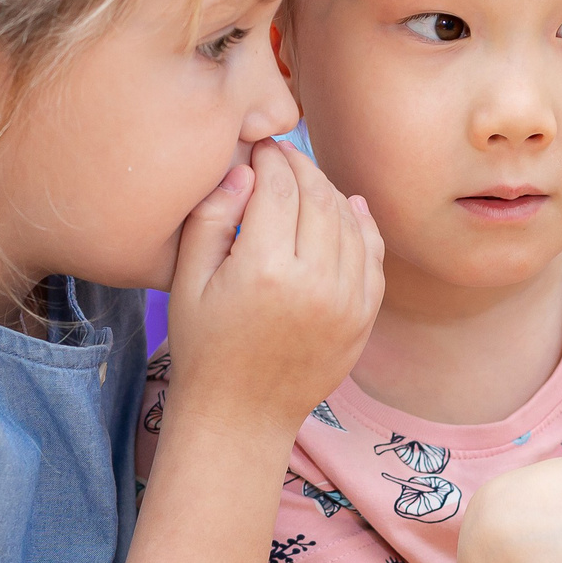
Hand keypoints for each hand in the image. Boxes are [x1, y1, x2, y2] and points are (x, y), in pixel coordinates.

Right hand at [163, 139, 383, 437]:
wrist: (241, 415)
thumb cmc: (204, 347)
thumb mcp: (188, 281)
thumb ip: (211, 218)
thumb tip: (244, 171)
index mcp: (265, 270)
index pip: (279, 187)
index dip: (270, 158)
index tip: (259, 147)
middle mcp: (315, 283)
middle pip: (319, 197)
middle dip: (300, 166)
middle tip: (282, 156)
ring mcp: (347, 302)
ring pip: (350, 221)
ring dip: (329, 192)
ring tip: (306, 181)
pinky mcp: (364, 318)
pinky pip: (373, 256)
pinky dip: (363, 226)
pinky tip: (348, 208)